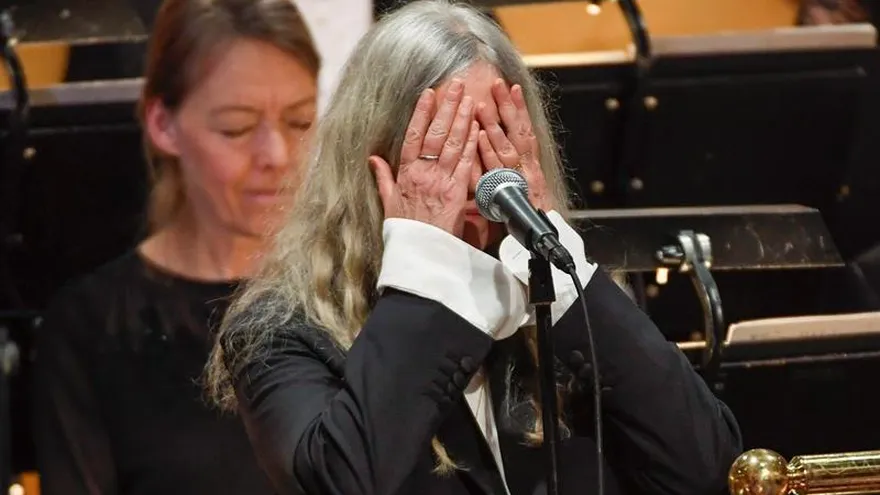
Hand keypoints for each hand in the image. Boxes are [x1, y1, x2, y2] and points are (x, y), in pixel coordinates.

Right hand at [370, 80, 478, 236]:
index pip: (414, 136)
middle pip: (436, 134)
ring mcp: (441, 181)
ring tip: (470, 98)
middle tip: (456, 85)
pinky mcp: (457, 192)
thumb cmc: (404, 231)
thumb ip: (383, 178)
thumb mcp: (388, 203)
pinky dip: (472, 144)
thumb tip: (373, 158)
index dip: (422, 113)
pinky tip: (478, 128)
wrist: (419, 253)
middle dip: (447, 107)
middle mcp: (423, 173)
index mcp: (406, 174)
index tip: (428, 93)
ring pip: (452, 144)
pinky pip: (465, 164)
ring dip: (462, 119)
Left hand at [476, 79, 552, 211]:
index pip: (524, 130)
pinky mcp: (511, 192)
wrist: (542, 239)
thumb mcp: (521, 189)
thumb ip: (509, 170)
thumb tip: (495, 148)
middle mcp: (528, 168)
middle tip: (498, 83)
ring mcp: (520, 179)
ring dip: (494, 124)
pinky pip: (496, 169)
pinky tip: (480, 136)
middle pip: (517, 132)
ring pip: (506, 147)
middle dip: (508, 107)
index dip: (518, 108)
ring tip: (482, 105)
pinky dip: (488, 152)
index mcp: (531, 165)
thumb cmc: (528, 216)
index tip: (511, 87)